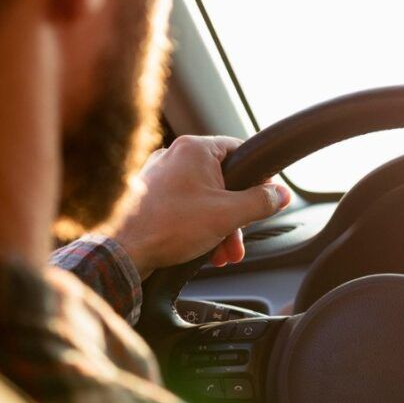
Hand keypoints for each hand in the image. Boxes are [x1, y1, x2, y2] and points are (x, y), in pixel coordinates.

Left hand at [108, 135, 291, 277]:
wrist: (122, 250)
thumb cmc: (169, 226)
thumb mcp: (228, 215)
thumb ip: (261, 202)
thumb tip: (281, 194)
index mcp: (195, 149)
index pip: (241, 150)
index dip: (259, 177)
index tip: (267, 197)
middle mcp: (176, 156)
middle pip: (224, 181)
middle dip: (237, 216)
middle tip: (241, 238)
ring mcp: (161, 176)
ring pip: (206, 198)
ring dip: (220, 227)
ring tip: (223, 253)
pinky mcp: (152, 196)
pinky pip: (186, 207)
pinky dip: (199, 227)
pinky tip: (203, 250)